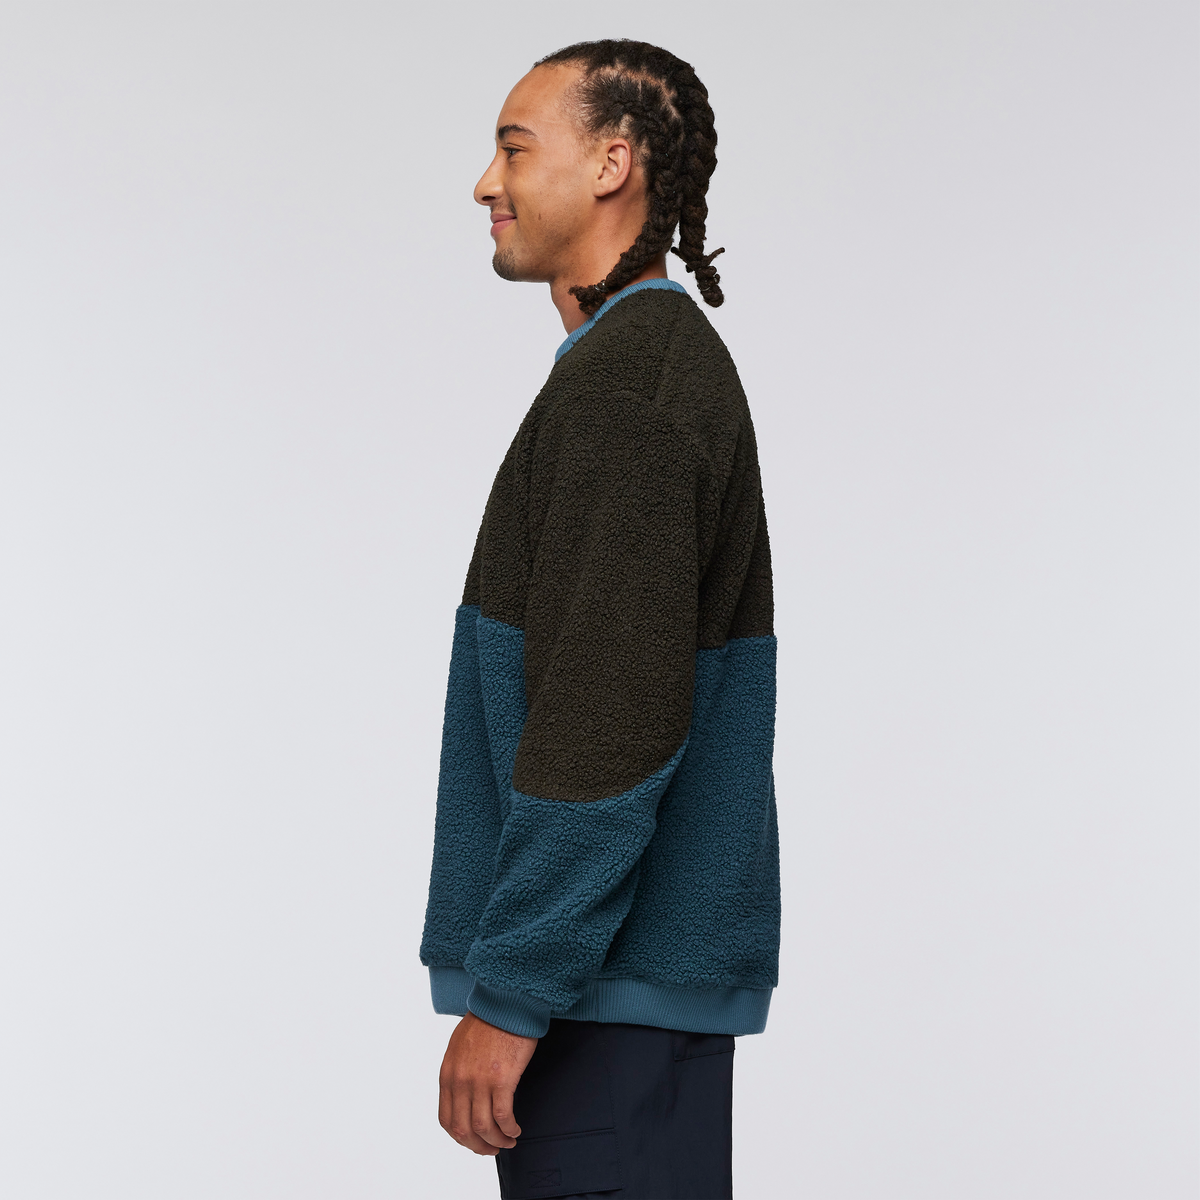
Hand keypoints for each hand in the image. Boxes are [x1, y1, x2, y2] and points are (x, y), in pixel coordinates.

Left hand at [438, 1011, 537, 1155]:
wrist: (505, 1002)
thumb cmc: (487, 1020)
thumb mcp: (459, 1047)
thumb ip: (458, 1073)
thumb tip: (464, 1096)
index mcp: (448, 1074)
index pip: (447, 1119)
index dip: (461, 1138)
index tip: (474, 1141)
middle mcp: (460, 1081)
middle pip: (463, 1130)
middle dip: (478, 1146)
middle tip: (492, 1149)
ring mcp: (480, 1081)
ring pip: (483, 1128)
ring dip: (496, 1141)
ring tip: (508, 1141)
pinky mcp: (502, 1079)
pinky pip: (503, 1116)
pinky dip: (509, 1129)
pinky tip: (515, 1129)